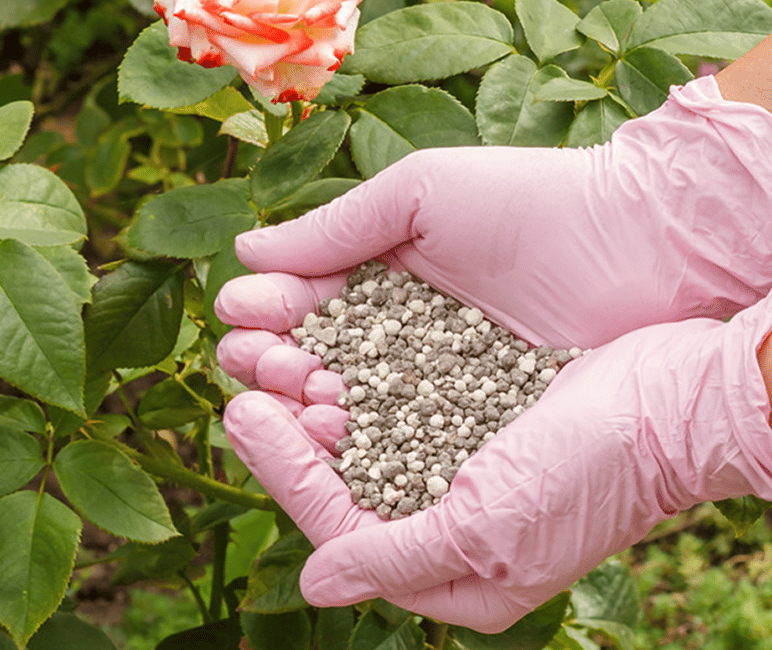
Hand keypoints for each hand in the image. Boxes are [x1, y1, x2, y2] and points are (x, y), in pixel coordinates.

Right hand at [215, 74, 771, 390]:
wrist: (643, 243)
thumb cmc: (532, 202)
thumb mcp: (420, 195)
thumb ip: (333, 229)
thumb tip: (244, 252)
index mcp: (379, 275)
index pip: (301, 301)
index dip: (263, 310)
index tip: (237, 311)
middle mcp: (397, 336)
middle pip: (311, 358)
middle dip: (269, 359)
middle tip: (255, 358)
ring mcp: (432, 387)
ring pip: (347, 404)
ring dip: (301, 400)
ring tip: (283, 391)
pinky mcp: (471, 429)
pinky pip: (401, 440)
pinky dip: (360, 437)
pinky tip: (330, 427)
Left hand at [222, 292, 771, 631]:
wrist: (679, 401)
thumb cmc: (591, 476)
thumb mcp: (486, 535)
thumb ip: (394, 558)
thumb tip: (314, 585)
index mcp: (448, 571)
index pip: (335, 523)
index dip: (281, 469)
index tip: (242, 412)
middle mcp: (445, 522)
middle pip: (339, 475)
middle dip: (289, 424)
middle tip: (245, 368)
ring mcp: (458, 464)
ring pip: (359, 429)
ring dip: (315, 386)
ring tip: (276, 346)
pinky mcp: (472, 411)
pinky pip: (395, 394)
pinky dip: (358, 367)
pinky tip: (327, 336)